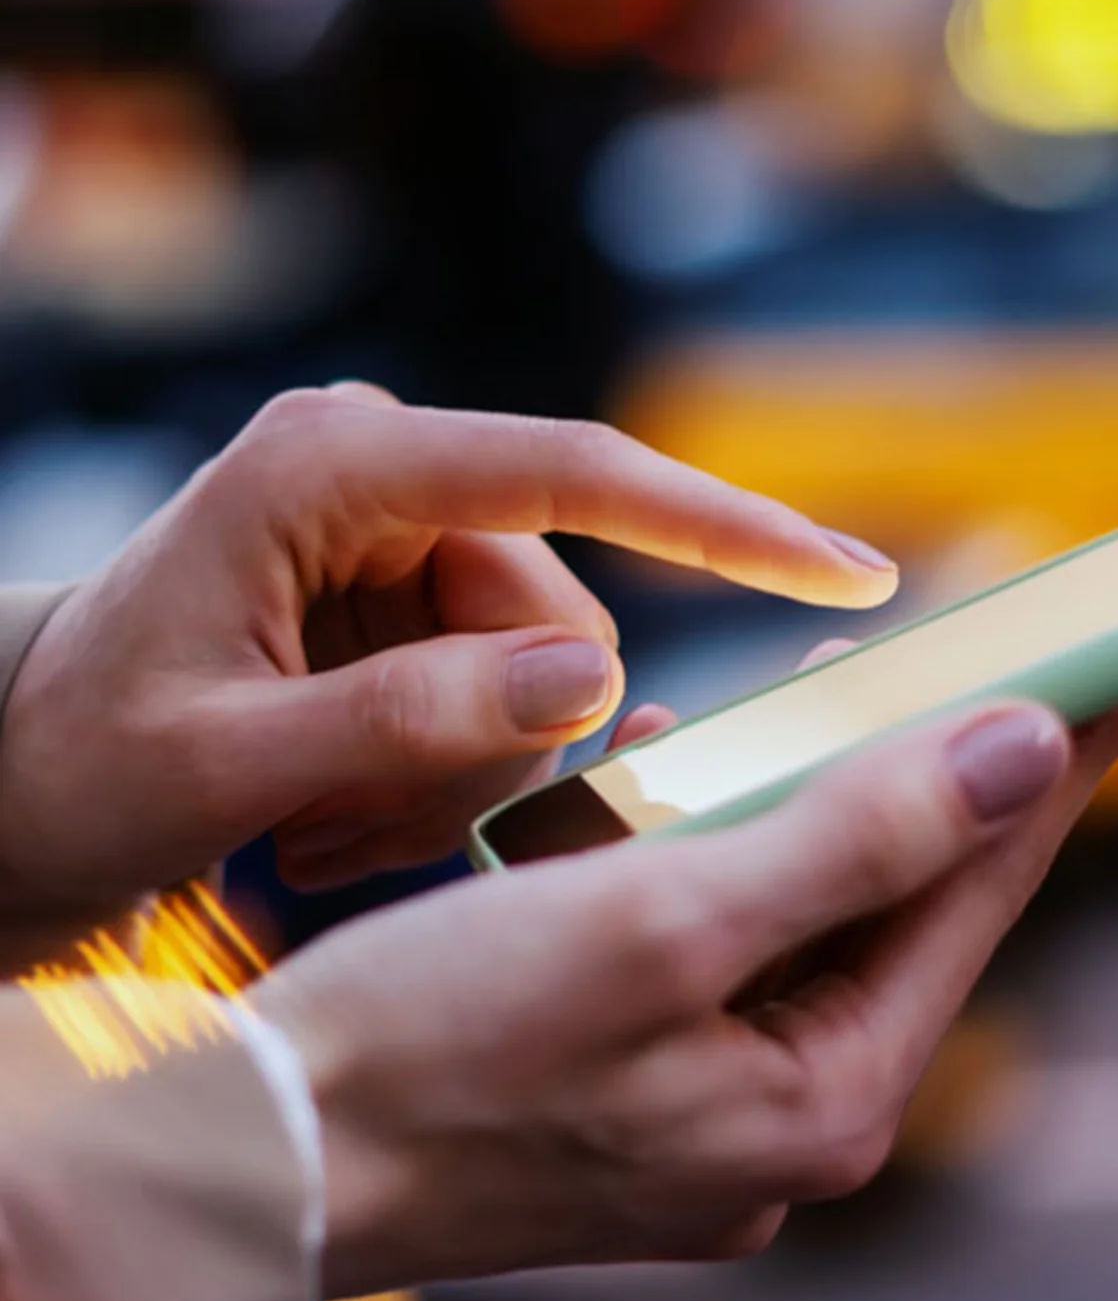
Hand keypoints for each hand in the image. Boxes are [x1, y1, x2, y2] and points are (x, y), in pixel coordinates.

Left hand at [0, 387, 895, 953]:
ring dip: (463, 775)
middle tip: (359, 836)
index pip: (576, 473)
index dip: (726, 526)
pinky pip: (507, 691)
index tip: (851, 578)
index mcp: (333, 464)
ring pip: (547, 668)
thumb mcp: (218, 764)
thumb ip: (406, 719)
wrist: (6, 776)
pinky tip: (338, 813)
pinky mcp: (408, 588)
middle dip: (497, 744)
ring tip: (330, 828)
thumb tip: (594, 683)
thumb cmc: (72, 766)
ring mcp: (400, 530)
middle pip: (565, 611)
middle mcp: (383, 471)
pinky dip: (447, 776)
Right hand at [253, 689, 1117, 1296]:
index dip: (1059, 757)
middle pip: (902, 903)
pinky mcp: (637, 1087)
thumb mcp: (662, 921)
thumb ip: (857, 837)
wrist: (257, 1161)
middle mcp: (784, 1120)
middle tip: (998, 647)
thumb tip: (1026, 751)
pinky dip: (709, 853)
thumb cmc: (437, 1045)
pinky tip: (675, 778)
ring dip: (814, 799)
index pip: (980, 888)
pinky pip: (714, 946)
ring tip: (838, 689)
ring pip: (804, 918)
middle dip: (938, 768)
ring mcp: (711, 1114)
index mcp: (822, 1100)